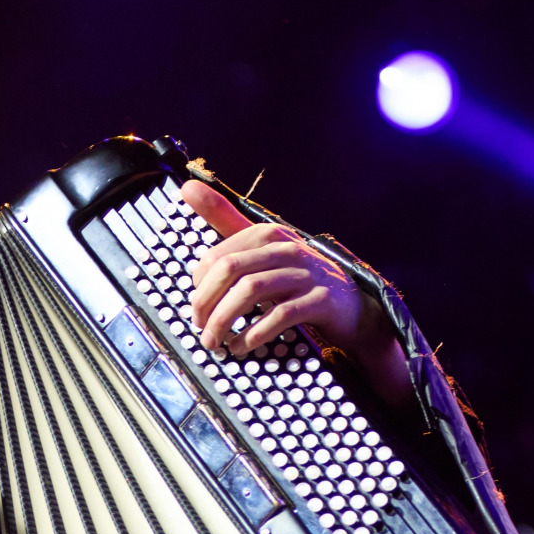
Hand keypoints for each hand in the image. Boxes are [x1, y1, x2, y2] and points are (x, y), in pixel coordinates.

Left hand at [181, 180, 411, 406]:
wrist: (348, 304)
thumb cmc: (296, 276)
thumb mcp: (261, 247)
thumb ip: (225, 220)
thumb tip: (186, 187)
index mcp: (267, 234)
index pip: (217, 255)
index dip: (199, 286)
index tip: (197, 307)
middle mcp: (285, 248)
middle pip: (230, 269)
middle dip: (207, 303)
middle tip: (200, 327)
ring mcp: (304, 273)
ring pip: (251, 291)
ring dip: (225, 320)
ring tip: (215, 341)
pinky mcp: (319, 300)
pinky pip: (279, 315)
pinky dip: (254, 334)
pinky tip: (241, 347)